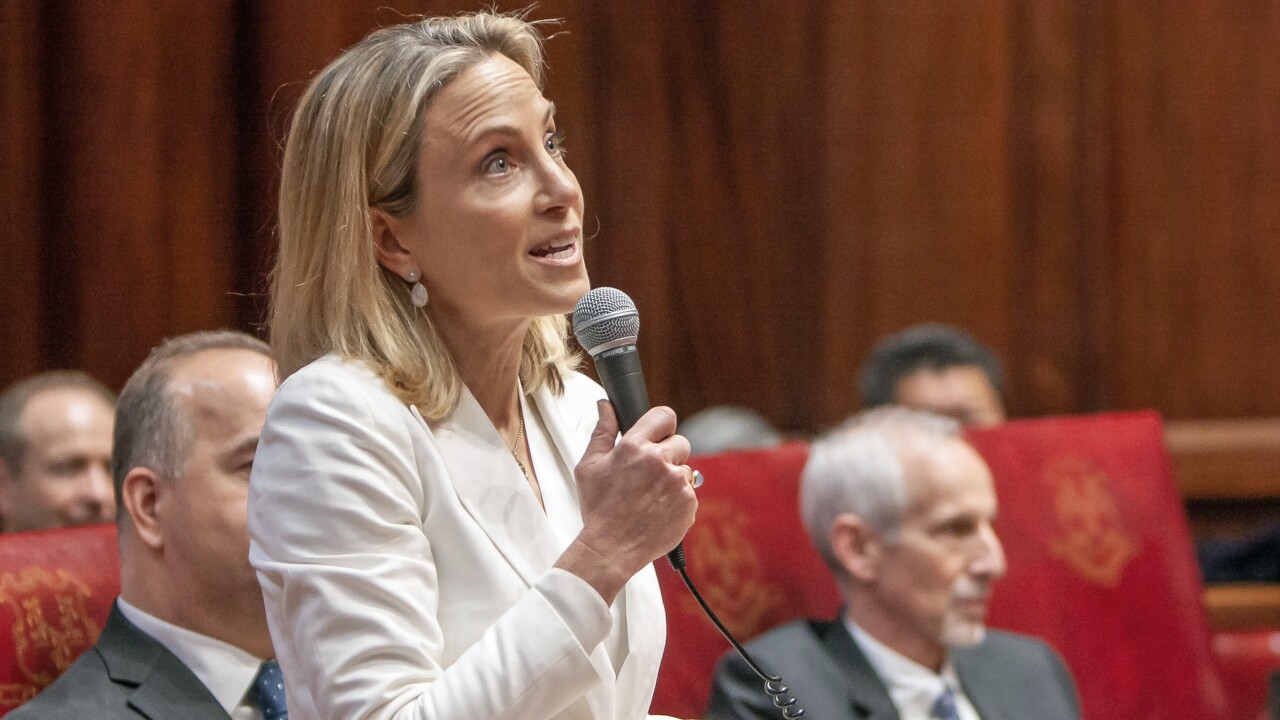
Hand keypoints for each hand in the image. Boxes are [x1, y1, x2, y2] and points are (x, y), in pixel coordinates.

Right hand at [556, 401, 696, 602]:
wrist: (610, 549)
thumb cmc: (597, 508)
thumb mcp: (589, 466)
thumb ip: (602, 431)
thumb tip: (606, 405)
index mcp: (635, 447)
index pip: (664, 416)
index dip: (662, 424)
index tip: (657, 434)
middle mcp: (660, 461)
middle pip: (680, 442)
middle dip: (668, 454)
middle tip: (649, 474)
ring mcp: (678, 483)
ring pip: (685, 470)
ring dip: (673, 479)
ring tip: (650, 498)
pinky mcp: (689, 504)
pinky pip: (689, 494)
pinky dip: (678, 501)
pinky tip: (658, 511)